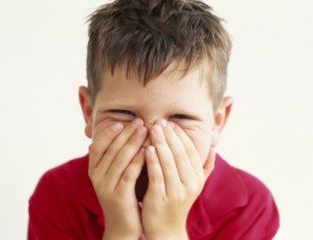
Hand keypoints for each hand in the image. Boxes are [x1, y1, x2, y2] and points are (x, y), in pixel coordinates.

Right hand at [88, 118, 146, 239]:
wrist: (123, 225)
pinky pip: (129, 174)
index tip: (122, 121)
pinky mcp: (119, 196)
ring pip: (120, 159)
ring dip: (133, 142)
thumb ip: (114, 156)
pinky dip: (138, 160)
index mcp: (94, 169)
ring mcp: (106, 187)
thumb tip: (118, 132)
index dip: (108, 133)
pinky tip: (147, 150)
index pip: (98, 146)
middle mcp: (97, 177)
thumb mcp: (114, 174)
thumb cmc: (122, 194)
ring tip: (145, 130)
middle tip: (139, 121)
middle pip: (111, 149)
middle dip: (126, 133)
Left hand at [141, 119, 214, 239]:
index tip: (171, 123)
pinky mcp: (161, 198)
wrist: (166, 230)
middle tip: (160, 121)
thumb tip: (215, 145)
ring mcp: (176, 192)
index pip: (191, 151)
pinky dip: (153, 161)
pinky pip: (157, 176)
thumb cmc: (177, 202)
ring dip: (161, 144)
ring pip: (169, 163)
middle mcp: (190, 184)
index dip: (181, 136)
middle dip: (170, 136)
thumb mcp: (194, 184)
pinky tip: (147, 149)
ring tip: (152, 129)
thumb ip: (205, 166)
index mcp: (197, 178)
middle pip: (180, 154)